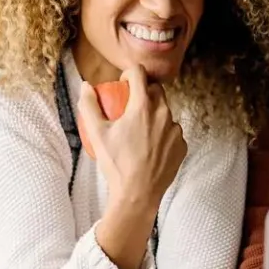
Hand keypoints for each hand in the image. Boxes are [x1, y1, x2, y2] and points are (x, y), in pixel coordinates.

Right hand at [77, 65, 186, 213]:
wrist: (137, 194)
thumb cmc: (116, 163)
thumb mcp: (97, 134)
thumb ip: (89, 106)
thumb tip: (86, 86)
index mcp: (143, 106)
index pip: (140, 73)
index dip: (130, 73)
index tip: (123, 83)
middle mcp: (164, 114)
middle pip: (156, 91)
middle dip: (143, 92)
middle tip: (130, 107)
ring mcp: (175, 130)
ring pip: (165, 112)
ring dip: (154, 114)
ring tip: (139, 130)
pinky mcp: (182, 145)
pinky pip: (172, 132)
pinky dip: (162, 133)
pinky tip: (150, 146)